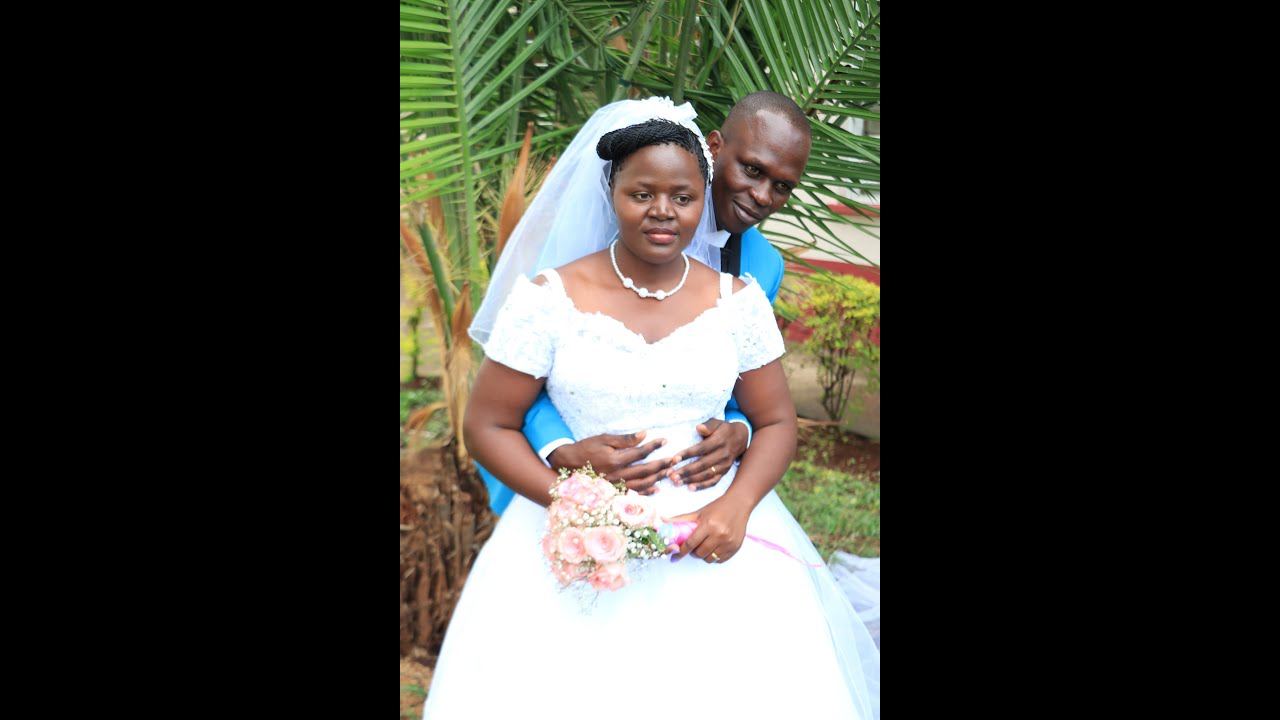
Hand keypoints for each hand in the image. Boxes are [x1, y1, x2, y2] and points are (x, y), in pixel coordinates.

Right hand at [546, 431, 673, 495]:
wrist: (569, 464)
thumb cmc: (586, 449)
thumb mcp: (604, 439)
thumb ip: (625, 439)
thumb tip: (644, 435)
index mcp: (615, 460)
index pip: (640, 453)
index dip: (654, 446)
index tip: (664, 440)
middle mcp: (617, 475)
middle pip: (646, 470)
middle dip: (662, 464)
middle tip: (675, 459)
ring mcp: (616, 485)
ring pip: (642, 483)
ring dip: (658, 478)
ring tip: (670, 472)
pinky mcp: (614, 492)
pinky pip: (634, 493)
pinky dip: (647, 492)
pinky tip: (657, 488)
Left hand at [665, 419, 747, 489]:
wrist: (741, 438)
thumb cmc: (723, 429)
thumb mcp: (717, 422)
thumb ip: (708, 425)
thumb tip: (699, 428)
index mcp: (719, 441)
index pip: (701, 449)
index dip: (687, 454)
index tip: (674, 460)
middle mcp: (723, 454)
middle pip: (702, 464)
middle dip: (686, 471)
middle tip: (671, 475)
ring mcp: (724, 465)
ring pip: (706, 474)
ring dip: (691, 479)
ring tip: (676, 482)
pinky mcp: (725, 472)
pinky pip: (713, 481)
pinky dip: (702, 486)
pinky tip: (690, 488)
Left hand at [665, 494, 751, 563]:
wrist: (739, 504)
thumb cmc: (717, 508)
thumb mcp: (698, 512)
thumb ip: (681, 519)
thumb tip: (662, 520)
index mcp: (708, 525)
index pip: (690, 543)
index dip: (680, 552)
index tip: (674, 557)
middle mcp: (719, 535)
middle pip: (699, 553)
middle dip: (692, 552)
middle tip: (693, 546)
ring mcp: (728, 542)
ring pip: (709, 559)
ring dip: (703, 555)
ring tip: (704, 546)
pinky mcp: (735, 547)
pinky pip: (720, 560)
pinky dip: (713, 557)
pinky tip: (713, 548)